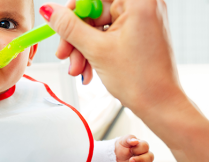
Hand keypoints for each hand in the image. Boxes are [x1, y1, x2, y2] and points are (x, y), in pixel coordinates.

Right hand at [42, 0, 183, 116]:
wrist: (159, 104)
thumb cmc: (141, 80)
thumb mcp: (96, 50)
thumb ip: (69, 27)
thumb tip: (49, 10)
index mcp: (138, 2)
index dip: (74, 9)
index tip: (60, 23)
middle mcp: (142, 6)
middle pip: (94, 10)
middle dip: (76, 36)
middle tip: (65, 53)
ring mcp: (140, 19)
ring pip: (98, 25)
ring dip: (83, 47)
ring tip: (78, 68)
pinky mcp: (137, 32)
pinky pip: (108, 34)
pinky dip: (95, 50)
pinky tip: (89, 68)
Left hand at [115, 135, 154, 161]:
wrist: (114, 158)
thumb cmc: (121, 147)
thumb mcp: (123, 141)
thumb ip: (129, 138)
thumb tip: (136, 141)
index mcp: (142, 146)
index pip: (145, 146)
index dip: (138, 148)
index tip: (130, 150)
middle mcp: (145, 155)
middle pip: (150, 156)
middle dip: (140, 159)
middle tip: (130, 160)